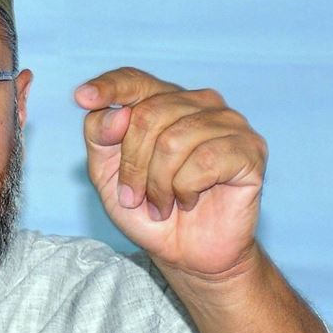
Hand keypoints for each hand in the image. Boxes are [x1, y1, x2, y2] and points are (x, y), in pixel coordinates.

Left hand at [75, 67, 267, 277]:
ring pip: (173, 140)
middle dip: (131, 165)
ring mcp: (228, 122)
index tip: (82, 98)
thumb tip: (117, 113)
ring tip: (162, 204)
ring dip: (157, 184)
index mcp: (163, 100)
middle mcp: (198, 102)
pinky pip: (203, 161)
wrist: (186, 252)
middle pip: (146, 116)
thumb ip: (100, 137)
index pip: (134, 79)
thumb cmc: (146, 207)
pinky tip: (189, 201)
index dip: (108, 87)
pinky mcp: (250, 149)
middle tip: (134, 197)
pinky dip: (186, 190)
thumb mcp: (106, 173)